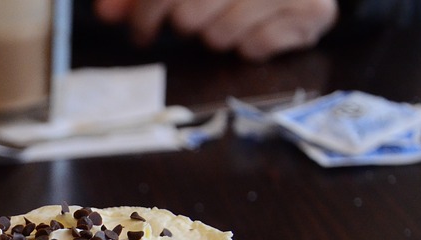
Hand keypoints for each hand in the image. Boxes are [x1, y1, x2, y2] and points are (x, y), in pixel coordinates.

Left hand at [94, 0, 338, 61]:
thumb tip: (106, 12)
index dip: (147, 11)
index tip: (139, 29)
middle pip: (190, 15)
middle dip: (181, 23)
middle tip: (184, 22)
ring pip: (219, 37)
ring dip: (216, 34)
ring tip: (226, 17)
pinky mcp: (315, 13)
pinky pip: (254, 48)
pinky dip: (249, 45)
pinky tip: (254, 26)